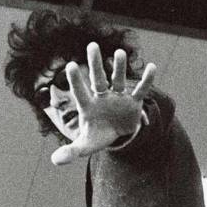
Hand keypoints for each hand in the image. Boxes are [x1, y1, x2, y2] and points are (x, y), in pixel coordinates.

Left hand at [51, 43, 155, 165]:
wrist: (117, 134)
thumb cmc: (97, 136)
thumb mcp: (85, 146)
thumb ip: (71, 151)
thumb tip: (55, 161)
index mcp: (88, 106)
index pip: (80, 92)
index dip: (76, 81)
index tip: (71, 65)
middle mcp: (102, 97)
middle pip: (98, 79)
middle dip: (95, 64)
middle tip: (92, 45)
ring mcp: (118, 97)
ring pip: (118, 80)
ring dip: (119, 68)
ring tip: (119, 53)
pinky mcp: (133, 101)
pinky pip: (141, 90)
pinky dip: (147, 80)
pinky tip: (152, 67)